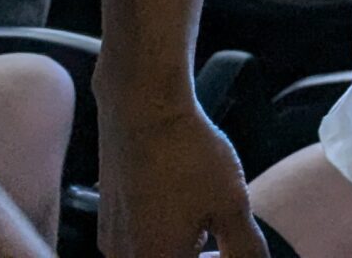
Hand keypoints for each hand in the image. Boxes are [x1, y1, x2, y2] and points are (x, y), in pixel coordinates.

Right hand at [98, 94, 267, 257]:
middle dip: (199, 255)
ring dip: (182, 247)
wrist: (142, 109)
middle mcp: (123, 257)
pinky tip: (181, 204)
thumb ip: (245, 247)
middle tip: (223, 240)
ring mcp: (110, 240)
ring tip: (205, 218)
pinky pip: (136, 240)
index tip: (230, 248)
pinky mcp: (106, 219)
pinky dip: (161, 233)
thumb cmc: (186, 155)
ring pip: (152, 254)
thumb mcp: (231, 205)